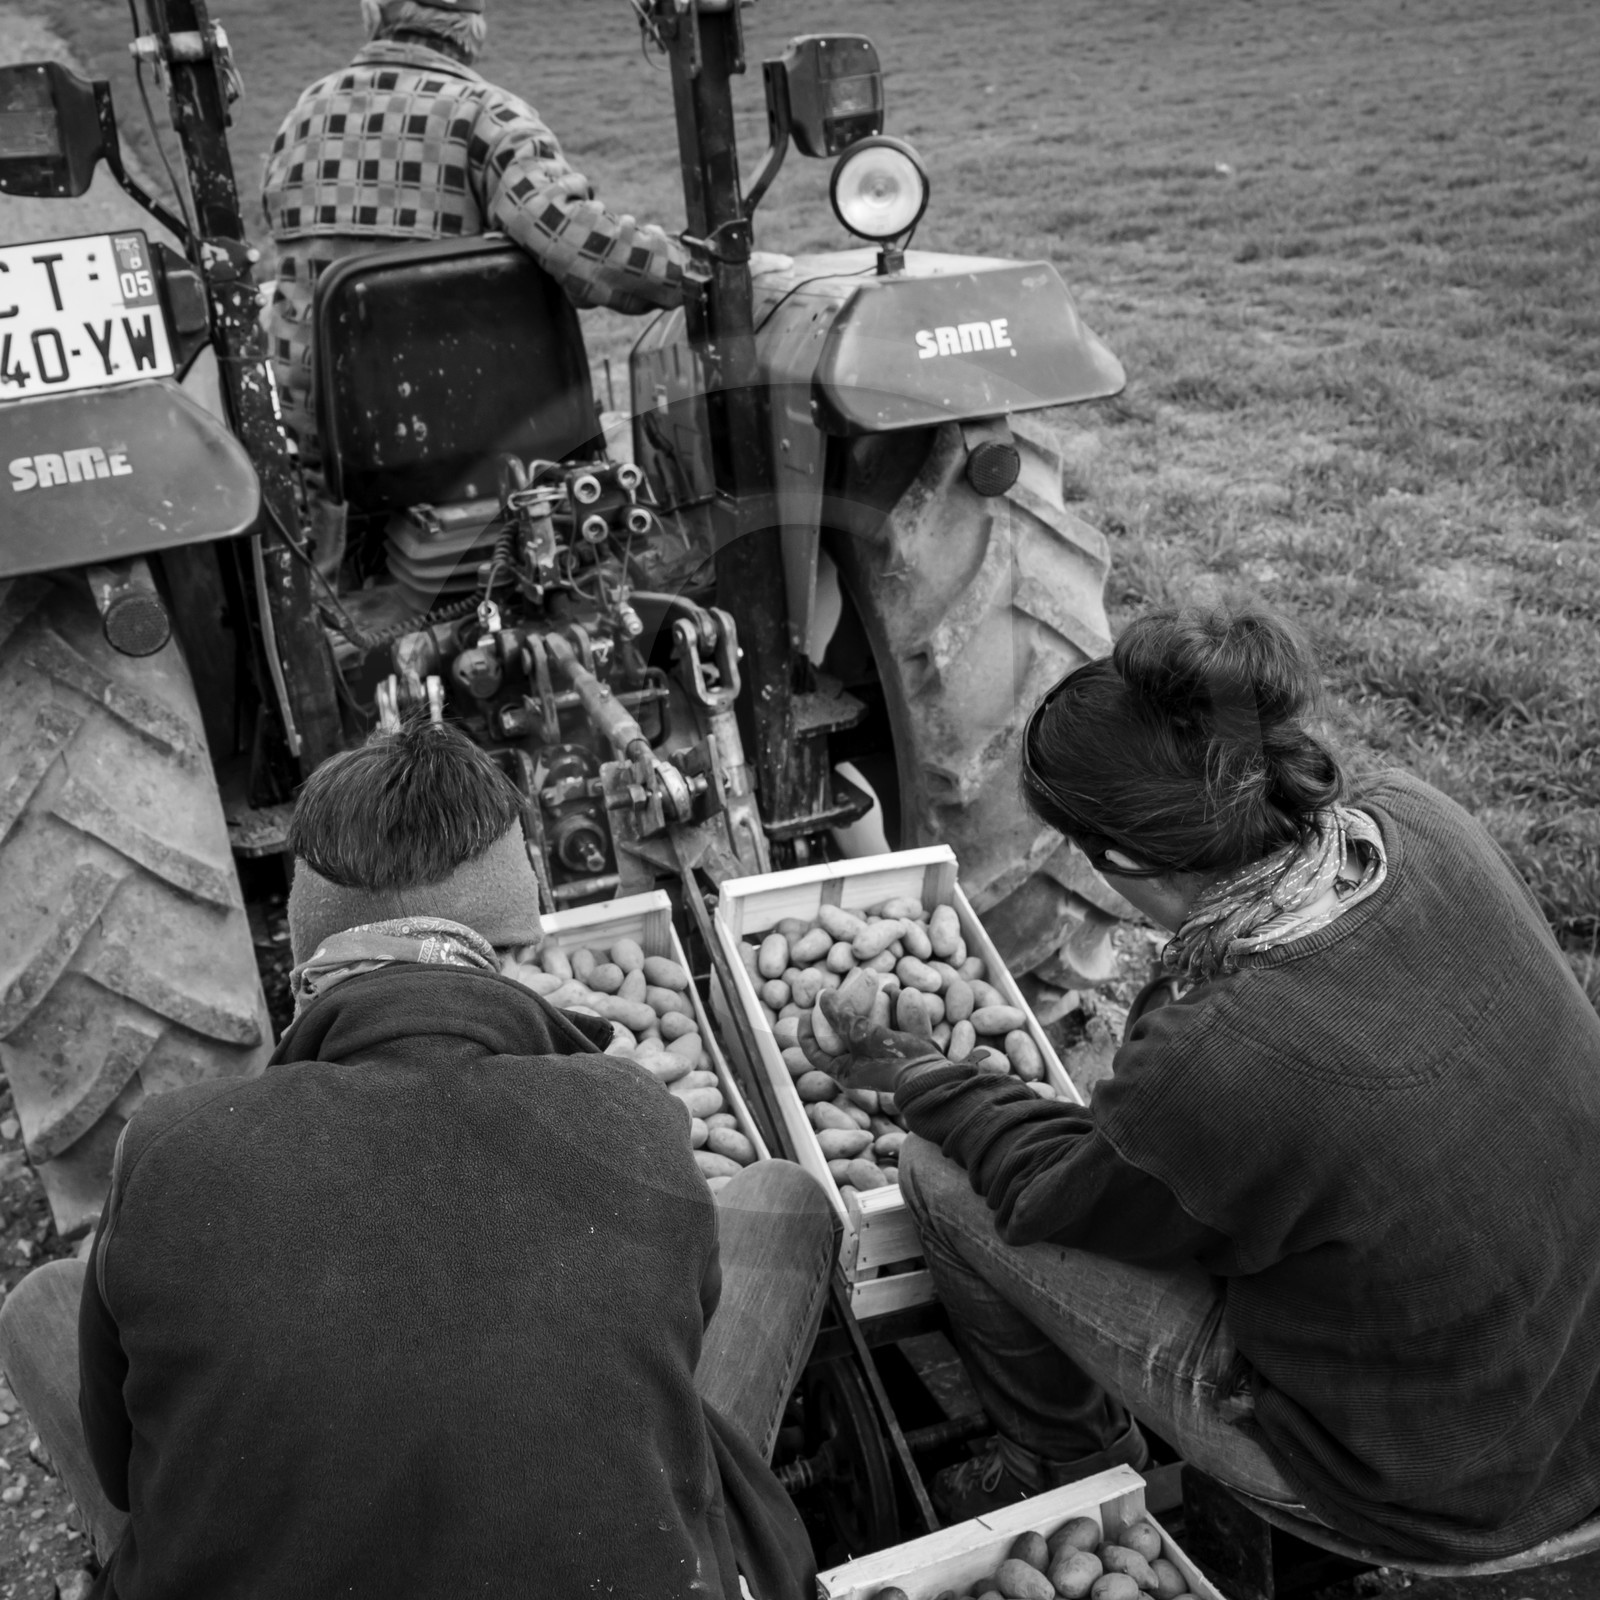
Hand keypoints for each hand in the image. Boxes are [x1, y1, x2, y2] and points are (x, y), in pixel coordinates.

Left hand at [796, 989, 944, 1093]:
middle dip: (844, 1007)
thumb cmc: (889, 1059)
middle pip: (842, 1032)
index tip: (804, 1011)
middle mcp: (860, 1063)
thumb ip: (839, 1015)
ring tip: (875, 982)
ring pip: (869, 1024)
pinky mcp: (903, 1046)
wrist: (928, 1073)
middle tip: (840, 986)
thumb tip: (823, 997)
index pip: (814, 1051)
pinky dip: (896, 1008)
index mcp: (844, 1069)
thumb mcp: (858, 1034)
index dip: (805, 1031)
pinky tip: (898, 991)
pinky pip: (894, 1024)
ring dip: (872, 1003)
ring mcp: (882, 1055)